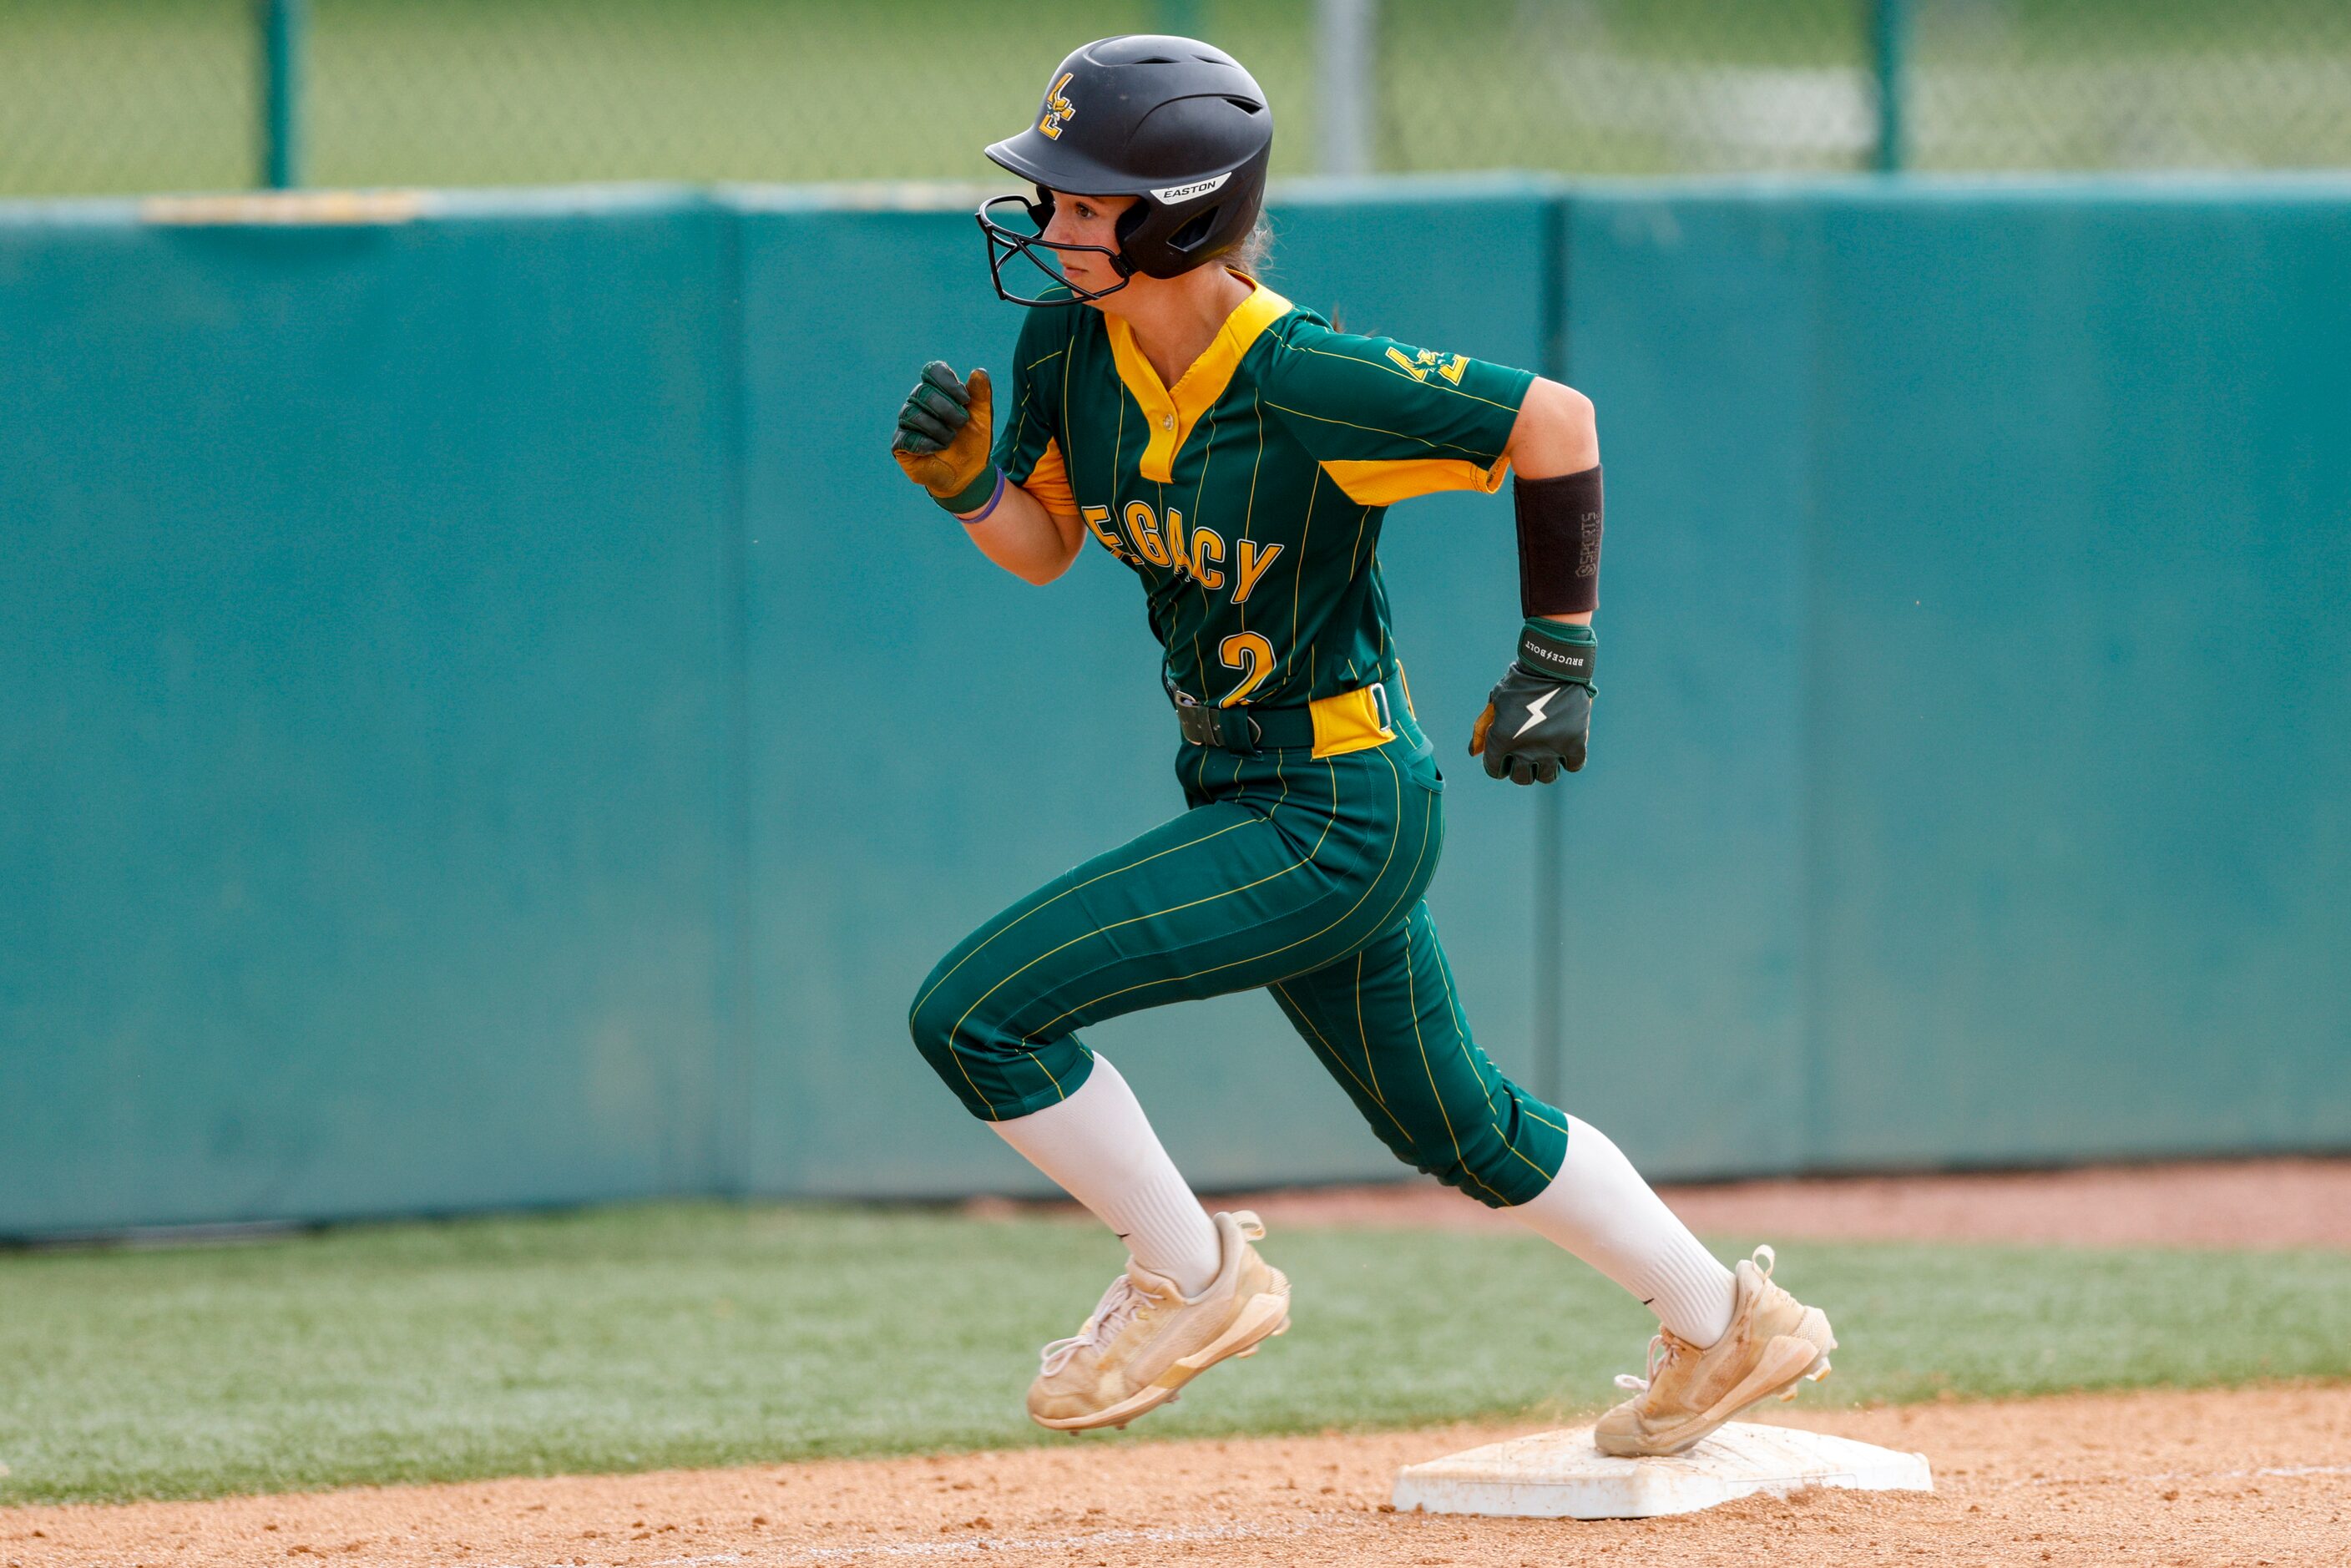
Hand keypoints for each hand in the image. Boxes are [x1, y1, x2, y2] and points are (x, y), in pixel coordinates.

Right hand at [891, 362, 993, 505]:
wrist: (968, 474)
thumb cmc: (972, 442)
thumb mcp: (982, 418)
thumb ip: (981, 395)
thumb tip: (979, 371)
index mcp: (937, 391)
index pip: (932, 370)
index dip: (948, 382)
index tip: (965, 400)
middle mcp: (917, 403)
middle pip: (923, 392)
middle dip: (947, 409)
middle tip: (962, 423)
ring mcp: (906, 423)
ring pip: (912, 414)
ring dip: (938, 429)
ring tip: (950, 440)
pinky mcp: (900, 444)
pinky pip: (906, 438)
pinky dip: (926, 444)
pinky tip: (938, 449)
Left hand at [1470, 625, 1595, 783]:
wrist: (1552, 664)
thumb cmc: (1520, 681)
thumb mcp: (1496, 701)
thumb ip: (1483, 728)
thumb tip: (1474, 752)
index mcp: (1501, 740)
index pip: (1494, 770)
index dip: (1497, 765)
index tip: (1504, 758)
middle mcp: (1525, 751)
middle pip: (1521, 778)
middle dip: (1520, 769)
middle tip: (1526, 757)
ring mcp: (1551, 749)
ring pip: (1547, 777)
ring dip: (1544, 769)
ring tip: (1546, 756)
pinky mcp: (1575, 743)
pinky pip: (1574, 765)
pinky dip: (1569, 761)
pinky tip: (1565, 749)